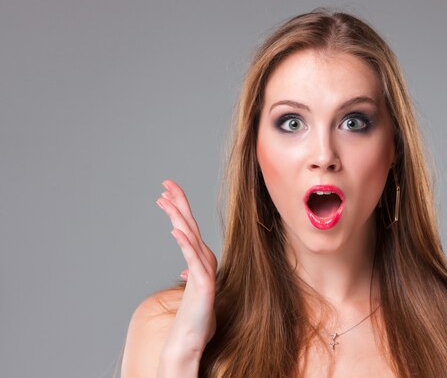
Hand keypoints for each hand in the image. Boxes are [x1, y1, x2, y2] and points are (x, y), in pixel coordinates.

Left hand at [156, 179, 216, 361]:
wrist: (192, 339)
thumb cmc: (192, 316)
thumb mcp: (191, 289)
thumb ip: (191, 275)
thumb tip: (185, 269)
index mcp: (200, 259)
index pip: (188, 227)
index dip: (178, 208)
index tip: (165, 191)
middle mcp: (204, 260)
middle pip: (190, 225)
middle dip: (178, 202)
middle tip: (166, 183)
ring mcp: (204, 271)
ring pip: (190, 237)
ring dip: (179, 217)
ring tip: (166, 200)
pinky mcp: (203, 284)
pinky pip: (193, 261)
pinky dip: (185, 244)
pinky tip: (176, 231)